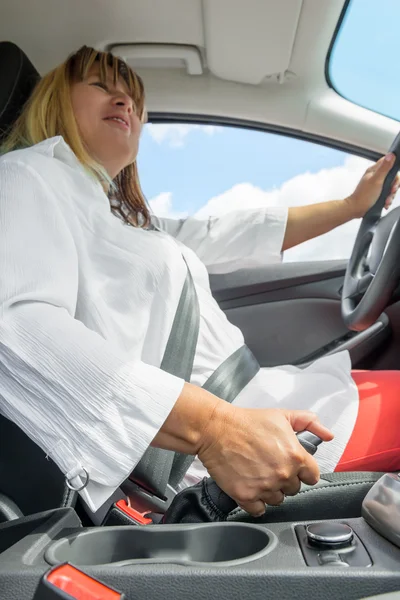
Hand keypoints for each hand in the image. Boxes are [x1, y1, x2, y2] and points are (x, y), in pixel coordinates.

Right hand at [197, 405, 333, 516]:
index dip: (302, 471)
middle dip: (285, 479)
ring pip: (278, 500)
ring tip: (259, 474)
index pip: (312, 476)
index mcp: (295, 456)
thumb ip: (309, 423)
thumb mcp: (282, 415)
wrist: (216, 429)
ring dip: (271, 491)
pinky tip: (250, 486)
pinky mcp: (246, 496)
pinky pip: (260, 510)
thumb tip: (328, 435)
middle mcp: (283, 474)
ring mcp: (265, 487)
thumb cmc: (247, 422)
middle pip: (294, 489)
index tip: (293, 466)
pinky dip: (256, 502)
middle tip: (270, 465)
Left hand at [345, 153, 399, 218]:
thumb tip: (391, 155)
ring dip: (391, 195)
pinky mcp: (377, 192)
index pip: (388, 162)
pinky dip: (387, 199)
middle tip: (391, 191)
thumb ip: (384, 168)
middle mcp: (375, 176)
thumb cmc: (363, 196)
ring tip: (387, 200)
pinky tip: (385, 203)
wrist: (356, 209)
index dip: (394, 170)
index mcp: (374, 170)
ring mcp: (376, 184)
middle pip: (392, 176)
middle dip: (394, 186)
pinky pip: (387, 194)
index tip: (394, 180)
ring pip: (390, 186)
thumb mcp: (376, 180)